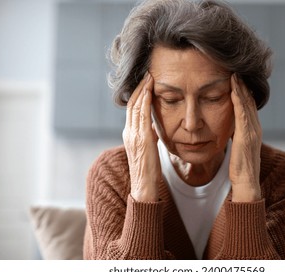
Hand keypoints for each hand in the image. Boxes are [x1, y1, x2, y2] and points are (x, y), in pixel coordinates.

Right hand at [123, 73, 160, 201]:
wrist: (143, 186)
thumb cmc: (148, 169)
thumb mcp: (148, 149)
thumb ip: (149, 136)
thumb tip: (155, 128)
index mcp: (130, 134)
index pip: (132, 109)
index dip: (138, 94)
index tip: (145, 82)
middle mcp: (129, 132)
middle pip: (132, 104)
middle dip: (139, 87)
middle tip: (146, 73)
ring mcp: (133, 135)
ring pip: (135, 106)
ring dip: (142, 90)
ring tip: (149, 77)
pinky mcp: (141, 138)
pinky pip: (142, 115)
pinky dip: (145, 100)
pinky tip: (150, 91)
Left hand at [229, 74, 261, 201]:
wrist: (246, 182)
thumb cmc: (240, 167)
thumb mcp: (238, 147)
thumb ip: (236, 136)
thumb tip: (230, 129)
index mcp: (253, 130)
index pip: (248, 106)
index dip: (244, 92)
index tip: (237, 79)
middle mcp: (255, 127)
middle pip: (249, 101)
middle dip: (243, 85)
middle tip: (237, 69)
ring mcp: (252, 130)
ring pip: (247, 104)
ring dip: (241, 87)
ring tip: (235, 73)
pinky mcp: (246, 134)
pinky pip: (242, 112)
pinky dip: (238, 98)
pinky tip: (234, 87)